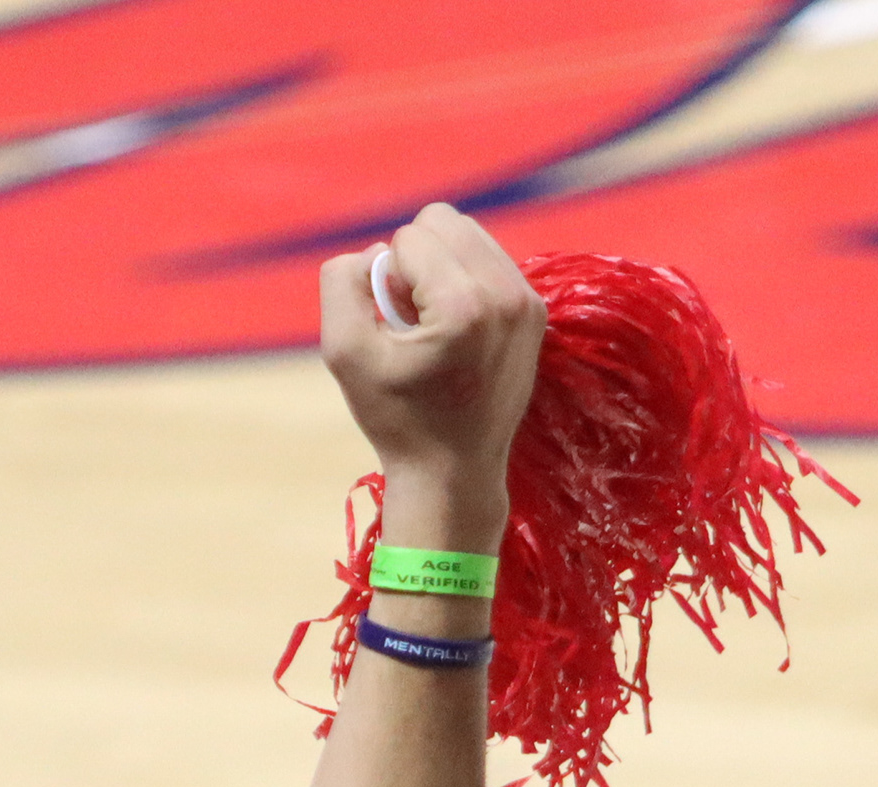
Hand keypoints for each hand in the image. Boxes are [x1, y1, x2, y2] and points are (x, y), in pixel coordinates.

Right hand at [315, 204, 543, 496]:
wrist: (454, 473)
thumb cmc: (397, 419)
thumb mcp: (344, 353)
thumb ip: (341, 283)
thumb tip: (375, 251)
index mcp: (463, 305)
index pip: (409, 237)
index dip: (387, 280)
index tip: (396, 330)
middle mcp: (506, 295)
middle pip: (443, 221)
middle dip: (416, 262)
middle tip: (413, 321)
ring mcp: (528, 302)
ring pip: (469, 234)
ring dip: (440, 267)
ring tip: (434, 324)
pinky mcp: (536, 311)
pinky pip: (490, 259)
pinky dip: (465, 280)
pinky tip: (457, 328)